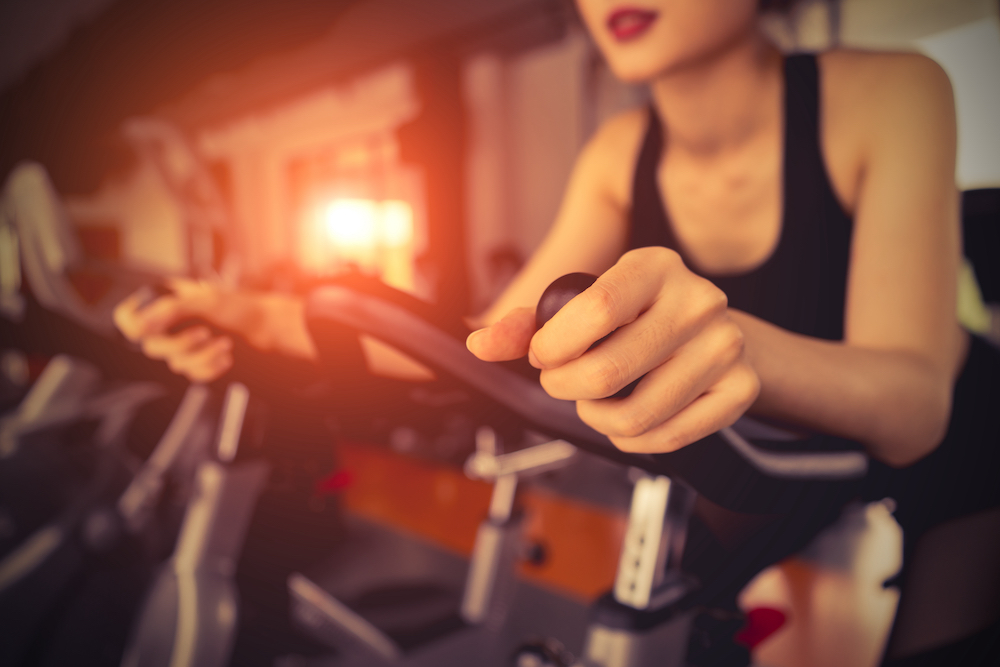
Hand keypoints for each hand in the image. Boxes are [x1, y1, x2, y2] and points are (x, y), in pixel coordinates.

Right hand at [114, 278, 236, 382]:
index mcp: (166, 302)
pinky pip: (193, 374)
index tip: (144, 329)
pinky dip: (210, 368)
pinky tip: (226, 357)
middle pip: (153, 347)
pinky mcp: (198, 361)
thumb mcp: (205, 300)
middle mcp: (170, 324)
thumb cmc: (239, 306)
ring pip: (176, 364)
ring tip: (225, 343)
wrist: (268, 326)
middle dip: (182, 344)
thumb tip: (141, 323)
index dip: (131, 325)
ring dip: (203, 356)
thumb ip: (171, 309)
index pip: (128, 317)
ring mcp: (184, 344)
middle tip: (205, 333)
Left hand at [467, 247, 758, 452]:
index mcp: (654, 267)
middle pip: (606, 371)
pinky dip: (632, 438)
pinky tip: (628, 418)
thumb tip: (480, 344)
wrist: (709, 331)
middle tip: (564, 381)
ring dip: (596, 417)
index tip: (543, 356)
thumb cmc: (636, 316)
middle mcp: (697, 301)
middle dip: (565, 388)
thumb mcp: (584, 304)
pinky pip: (668, 438)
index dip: (553, 346)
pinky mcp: (739, 389)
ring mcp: (725, 346)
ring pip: (634, 415)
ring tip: (596, 400)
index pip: (593, 309)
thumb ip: (527, 324)